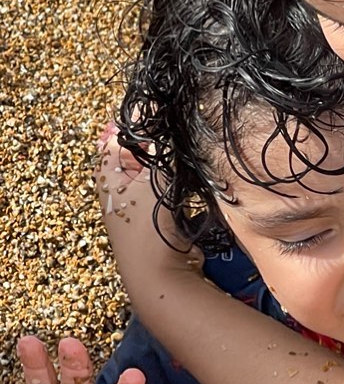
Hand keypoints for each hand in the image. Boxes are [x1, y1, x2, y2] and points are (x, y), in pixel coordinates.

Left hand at [94, 121, 200, 282]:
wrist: (160, 274)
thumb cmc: (147, 228)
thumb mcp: (153, 181)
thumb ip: (161, 148)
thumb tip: (163, 118)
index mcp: (108, 175)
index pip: (118, 136)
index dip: (138, 122)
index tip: (162, 109)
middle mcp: (121, 186)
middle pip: (142, 152)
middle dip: (161, 143)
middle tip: (181, 130)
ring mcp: (141, 201)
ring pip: (161, 170)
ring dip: (175, 164)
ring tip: (189, 152)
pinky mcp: (161, 214)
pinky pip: (173, 188)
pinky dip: (182, 182)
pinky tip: (195, 176)